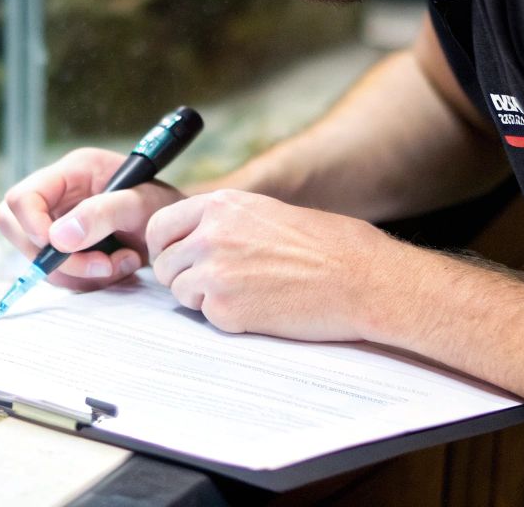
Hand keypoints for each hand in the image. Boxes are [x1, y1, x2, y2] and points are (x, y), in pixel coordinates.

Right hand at [0, 147, 184, 289]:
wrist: (181, 229)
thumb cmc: (166, 206)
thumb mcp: (141, 205)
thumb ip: (102, 214)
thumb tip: (57, 238)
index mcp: (72, 172)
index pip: (22, 197)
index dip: (32, 226)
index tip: (62, 249)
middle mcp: (59, 195)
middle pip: (16, 228)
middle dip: (55, 258)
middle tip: (100, 265)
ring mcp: (60, 222)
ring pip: (37, 258)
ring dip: (79, 272)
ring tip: (123, 262)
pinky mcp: (68, 247)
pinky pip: (58, 274)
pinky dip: (86, 280)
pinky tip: (119, 266)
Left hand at [145, 189, 404, 341]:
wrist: (362, 279)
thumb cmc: (330, 246)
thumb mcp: (269, 213)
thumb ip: (227, 222)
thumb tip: (196, 237)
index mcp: (222, 205)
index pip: (161, 225)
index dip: (165, 246)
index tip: (176, 257)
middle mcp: (211, 234)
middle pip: (164, 262)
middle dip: (183, 274)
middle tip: (216, 282)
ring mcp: (214, 272)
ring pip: (179, 291)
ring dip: (203, 297)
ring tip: (246, 293)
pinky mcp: (225, 309)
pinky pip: (205, 316)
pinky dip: (226, 317)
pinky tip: (260, 308)